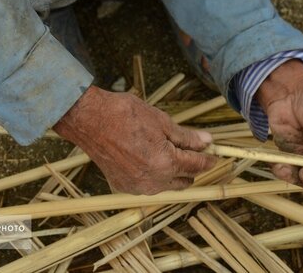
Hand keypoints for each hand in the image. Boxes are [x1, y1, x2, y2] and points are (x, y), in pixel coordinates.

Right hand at [53, 86, 215, 194]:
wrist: (88, 120)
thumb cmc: (125, 115)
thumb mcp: (162, 121)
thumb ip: (186, 137)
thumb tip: (207, 142)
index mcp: (165, 164)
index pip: (196, 165)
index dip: (208, 160)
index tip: (214, 156)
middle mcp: (152, 182)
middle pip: (184, 180)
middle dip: (191, 167)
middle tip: (193, 151)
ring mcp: (136, 187)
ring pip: (167, 185)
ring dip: (174, 173)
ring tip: (170, 153)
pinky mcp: (123, 186)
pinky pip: (148, 186)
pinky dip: (155, 176)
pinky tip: (150, 159)